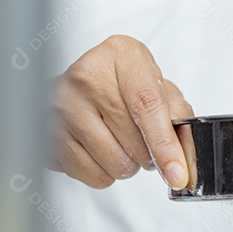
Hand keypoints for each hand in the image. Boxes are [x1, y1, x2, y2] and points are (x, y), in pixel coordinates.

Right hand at [50, 35, 193, 189]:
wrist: (86, 82)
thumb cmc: (129, 86)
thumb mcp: (163, 91)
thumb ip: (181, 122)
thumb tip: (185, 165)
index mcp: (122, 56)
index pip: (147, 105)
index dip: (165, 145)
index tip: (177, 173)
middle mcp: (86, 76)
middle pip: (134, 142)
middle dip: (150, 155)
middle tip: (143, 139)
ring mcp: (60, 104)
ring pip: (114, 164)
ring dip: (127, 165)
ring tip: (121, 142)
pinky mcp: (46, 132)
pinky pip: (91, 175)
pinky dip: (104, 172)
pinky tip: (100, 149)